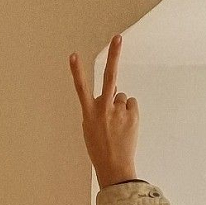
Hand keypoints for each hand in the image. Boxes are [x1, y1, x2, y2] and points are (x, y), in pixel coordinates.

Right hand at [70, 35, 138, 186]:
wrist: (113, 166)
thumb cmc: (99, 149)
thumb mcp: (91, 129)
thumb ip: (99, 108)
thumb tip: (114, 89)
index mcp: (88, 114)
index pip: (81, 88)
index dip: (77, 71)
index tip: (73, 55)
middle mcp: (103, 109)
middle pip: (109, 77)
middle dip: (114, 55)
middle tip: (118, 37)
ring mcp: (119, 111)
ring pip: (121, 97)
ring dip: (120, 107)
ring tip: (117, 126)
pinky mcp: (132, 114)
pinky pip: (131, 105)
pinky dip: (129, 113)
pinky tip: (125, 126)